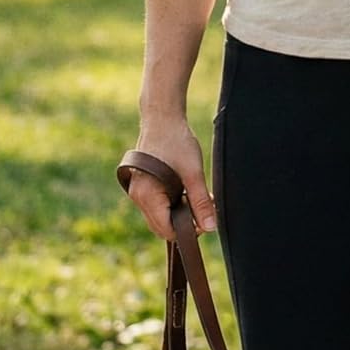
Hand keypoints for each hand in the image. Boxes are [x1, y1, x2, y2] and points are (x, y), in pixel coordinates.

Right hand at [125, 118, 215, 240]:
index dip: (188, 230)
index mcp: (147, 197)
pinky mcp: (143, 186)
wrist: (162, 119)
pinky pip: (157, 205)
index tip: (206, 217)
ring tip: (199, 196)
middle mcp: (138, 198)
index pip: (167, 230)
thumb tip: (211, 226)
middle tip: (205, 206)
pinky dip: (173, 203)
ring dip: (180, 212)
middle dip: (185, 222)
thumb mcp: (193, 172)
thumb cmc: (176, 142)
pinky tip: (187, 190)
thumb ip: (201, 201)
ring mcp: (138, 192)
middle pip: (162, 226)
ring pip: (161, 216)